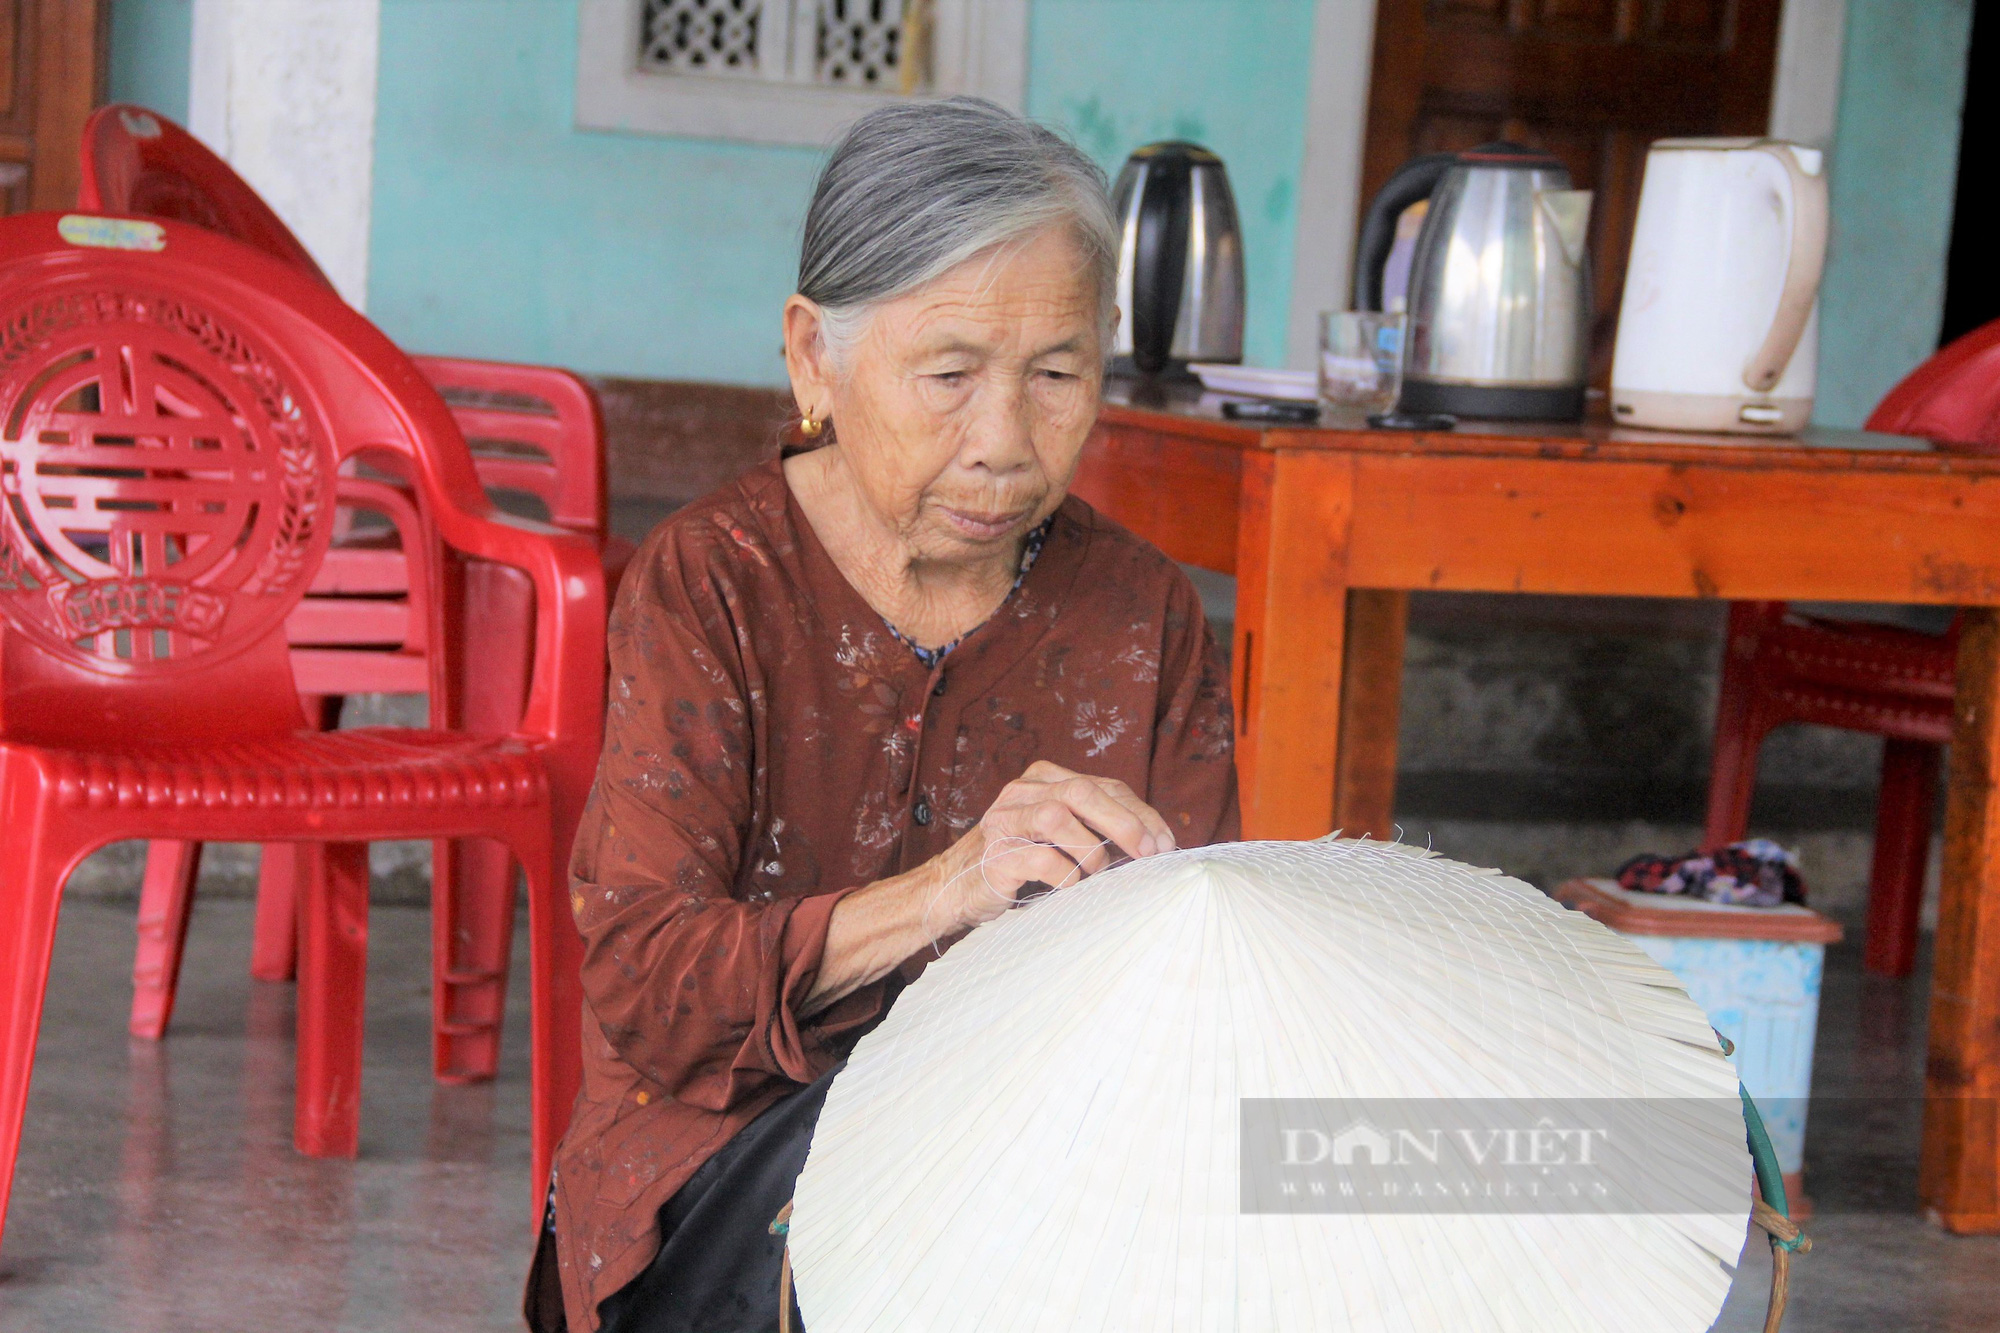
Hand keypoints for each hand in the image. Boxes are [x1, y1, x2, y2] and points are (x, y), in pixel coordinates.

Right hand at [930, 761, 1176, 930]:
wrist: (956, 888)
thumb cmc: (1020, 862)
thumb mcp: (1060, 835)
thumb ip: (1096, 826)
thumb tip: (1156, 841)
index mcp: (1044, 779)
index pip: (1104, 785)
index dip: (1140, 813)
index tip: (1165, 842)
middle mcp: (1022, 792)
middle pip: (1081, 792)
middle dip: (1124, 822)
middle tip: (1149, 853)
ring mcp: (1004, 821)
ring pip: (1056, 816)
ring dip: (1089, 850)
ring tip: (1096, 872)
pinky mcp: (994, 854)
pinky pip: (1038, 858)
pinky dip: (1064, 874)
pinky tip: (1069, 886)